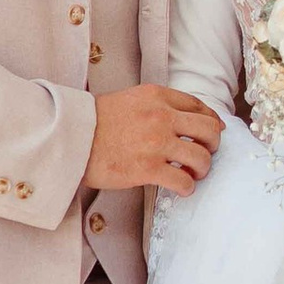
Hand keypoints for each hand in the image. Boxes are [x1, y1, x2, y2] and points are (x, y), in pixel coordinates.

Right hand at [85, 85, 222, 195]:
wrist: (70, 138)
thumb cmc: (95, 122)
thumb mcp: (130, 99)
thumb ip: (157, 105)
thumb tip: (187, 119)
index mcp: (157, 96)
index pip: (199, 106)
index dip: (212, 121)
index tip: (214, 132)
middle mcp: (161, 116)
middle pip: (209, 130)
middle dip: (213, 145)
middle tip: (205, 153)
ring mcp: (156, 143)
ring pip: (202, 157)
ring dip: (202, 168)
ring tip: (192, 173)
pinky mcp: (148, 169)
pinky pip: (184, 181)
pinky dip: (187, 187)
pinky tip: (180, 187)